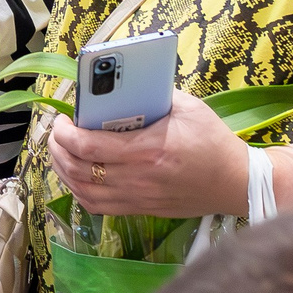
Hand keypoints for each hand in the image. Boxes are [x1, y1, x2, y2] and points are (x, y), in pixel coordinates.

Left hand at [48, 90, 249, 217]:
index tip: (61, 119)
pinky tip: (76, 176)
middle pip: (78, 169)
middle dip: (57, 149)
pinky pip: (98, 206)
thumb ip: (153, 93)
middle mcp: (138, 178)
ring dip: (63, 171)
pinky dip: (79, 191)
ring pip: (83, 191)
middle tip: (56, 133)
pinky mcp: (141, 210)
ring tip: (59, 152)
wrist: (236, 182)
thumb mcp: (187, 107)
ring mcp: (138, 198)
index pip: (89, 146)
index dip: (65, 133)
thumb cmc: (213, 141)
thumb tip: (123, 82)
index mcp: (147, 150)